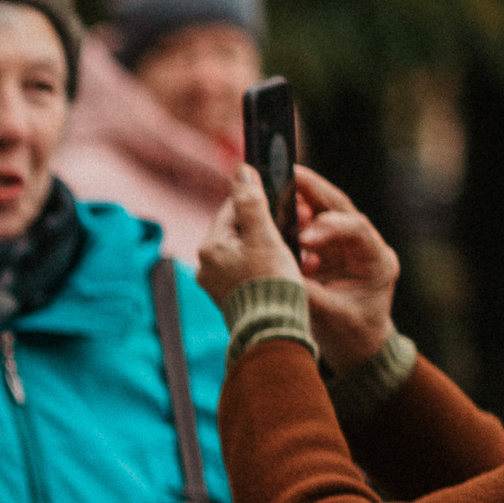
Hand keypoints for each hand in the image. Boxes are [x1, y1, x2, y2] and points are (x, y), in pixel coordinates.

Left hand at [195, 166, 300, 308]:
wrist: (272, 332)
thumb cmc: (270, 283)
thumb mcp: (264, 236)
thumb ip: (252, 202)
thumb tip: (241, 170)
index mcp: (210, 246)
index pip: (233, 208)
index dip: (261, 200)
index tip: (286, 200)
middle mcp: (206, 265)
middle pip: (240, 229)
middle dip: (268, 224)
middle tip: (297, 225)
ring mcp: (216, 283)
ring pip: (247, 249)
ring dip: (272, 244)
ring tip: (296, 250)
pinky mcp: (230, 297)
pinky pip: (249, 270)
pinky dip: (268, 264)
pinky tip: (288, 268)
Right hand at [291, 167, 399, 373]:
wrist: (359, 348)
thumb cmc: (350, 336)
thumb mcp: (330, 318)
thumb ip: (306, 293)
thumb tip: (279, 275)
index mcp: (376, 261)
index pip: (356, 230)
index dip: (329, 228)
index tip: (303, 237)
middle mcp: (365, 245)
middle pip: (341, 207)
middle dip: (314, 190)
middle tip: (290, 175)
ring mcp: (348, 244)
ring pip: (326, 210)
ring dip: (301, 197)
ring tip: (277, 186)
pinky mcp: (330, 249)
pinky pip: (311, 223)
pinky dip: (293, 216)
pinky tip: (274, 211)